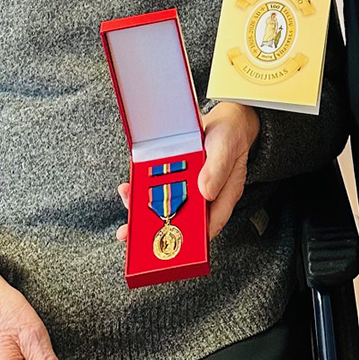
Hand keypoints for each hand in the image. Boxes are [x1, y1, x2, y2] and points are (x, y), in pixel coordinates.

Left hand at [115, 103, 260, 245]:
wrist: (225, 118)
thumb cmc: (231, 135)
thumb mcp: (226, 148)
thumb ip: (217, 169)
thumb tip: (205, 192)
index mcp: (222, 197)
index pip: (207, 225)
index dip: (188, 238)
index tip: (166, 241)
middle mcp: (205, 196)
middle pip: (181, 219)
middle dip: (154, 226)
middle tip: (132, 231)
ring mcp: (189, 188)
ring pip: (166, 205)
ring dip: (144, 207)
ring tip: (127, 201)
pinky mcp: (177, 177)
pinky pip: (159, 187)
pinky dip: (143, 187)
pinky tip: (130, 185)